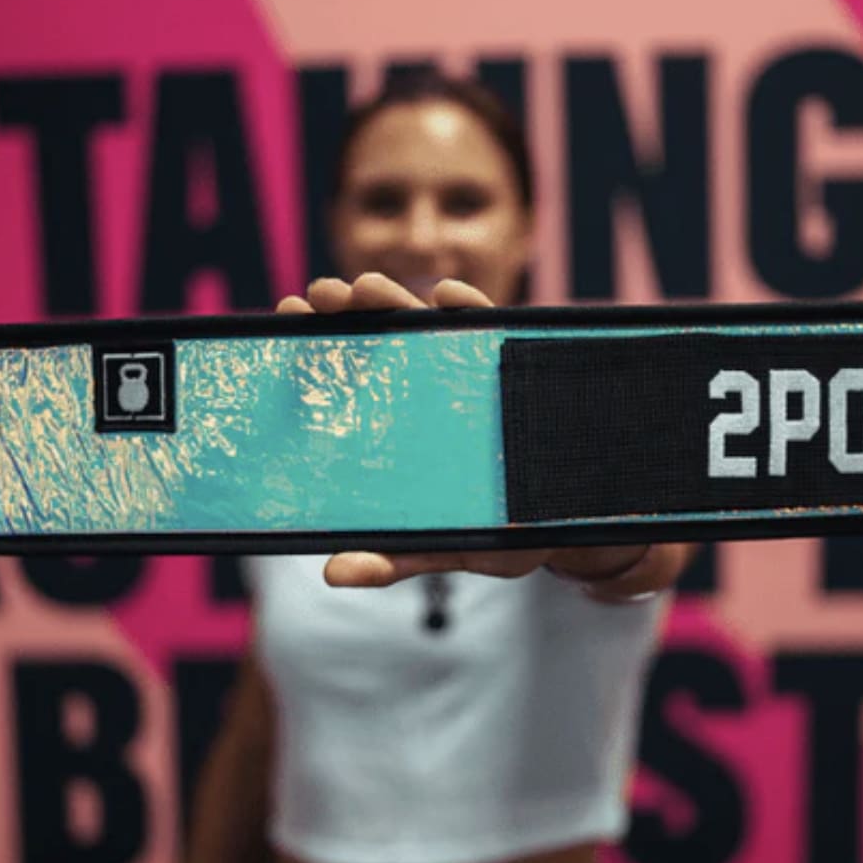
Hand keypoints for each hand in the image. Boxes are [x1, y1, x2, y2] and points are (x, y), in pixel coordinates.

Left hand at [275, 274, 695, 599]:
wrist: (575, 525)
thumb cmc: (501, 534)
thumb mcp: (447, 546)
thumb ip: (396, 558)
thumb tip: (335, 575)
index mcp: (403, 427)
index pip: (354, 378)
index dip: (320, 348)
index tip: (286, 319)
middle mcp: (430, 392)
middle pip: (381, 339)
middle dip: (348, 310)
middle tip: (320, 295)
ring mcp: (471, 376)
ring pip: (425, 326)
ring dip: (394, 299)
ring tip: (366, 287)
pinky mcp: (516, 369)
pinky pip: (492, 332)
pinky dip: (470, 310)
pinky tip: (447, 296)